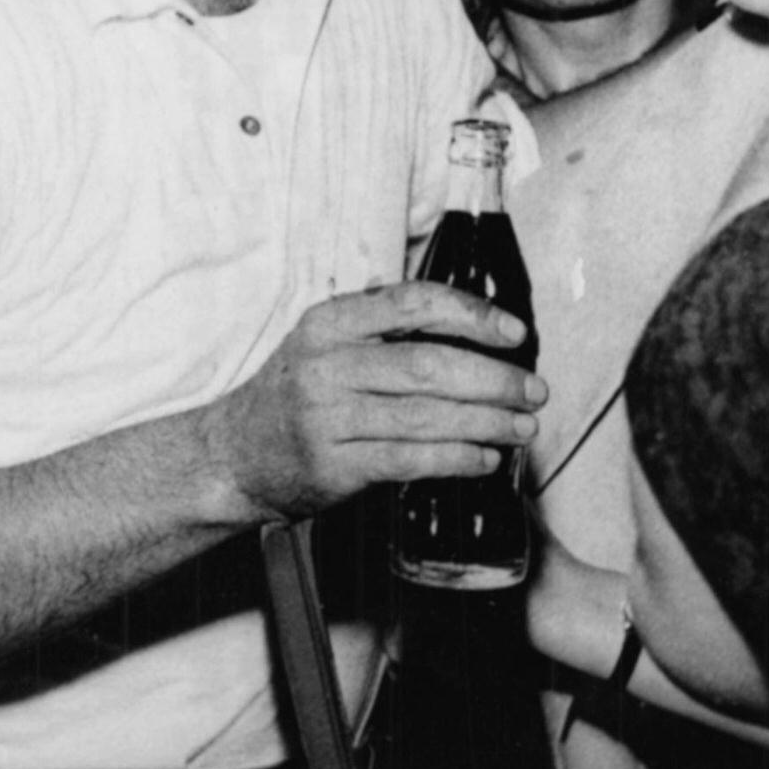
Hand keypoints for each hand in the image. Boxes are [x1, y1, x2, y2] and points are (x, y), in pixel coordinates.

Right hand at [204, 280, 545, 521]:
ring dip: (486, 422)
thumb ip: (383, 327)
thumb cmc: (296, 392)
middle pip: (428, 364)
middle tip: (533, 390)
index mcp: (329, 321)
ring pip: (425, 416)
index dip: (471, 315)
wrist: (234, 453)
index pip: (412, 303)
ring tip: (522, 428)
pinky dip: (455, 459)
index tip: (514, 332)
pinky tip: (483, 458)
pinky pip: (409, 460)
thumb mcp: (324, 341)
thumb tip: (475, 324)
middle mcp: (326, 364)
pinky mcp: (333, 466)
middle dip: (493, 378)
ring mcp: (327, 417)